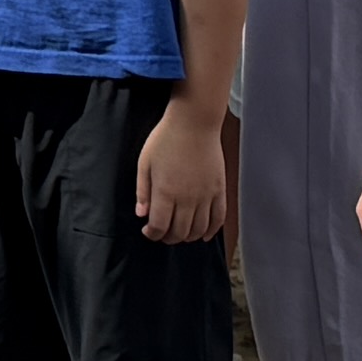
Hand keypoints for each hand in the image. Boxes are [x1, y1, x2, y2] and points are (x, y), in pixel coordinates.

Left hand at [131, 92, 232, 244]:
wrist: (194, 122)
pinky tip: (203, 235)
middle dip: (168, 238)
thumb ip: (142, 191)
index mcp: (165, 192)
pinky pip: (218, 219)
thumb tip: (142, 214)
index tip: (148, 230)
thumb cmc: (166, 138)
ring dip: (187, 237)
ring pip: (198, 229)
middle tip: (162, 233)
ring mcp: (206, 196)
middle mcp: (187, 198)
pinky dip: (211, 231)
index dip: (152, 234)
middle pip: (179, 232)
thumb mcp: (145, 162)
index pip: (159, 226)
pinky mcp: (219, 190)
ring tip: (179, 232)